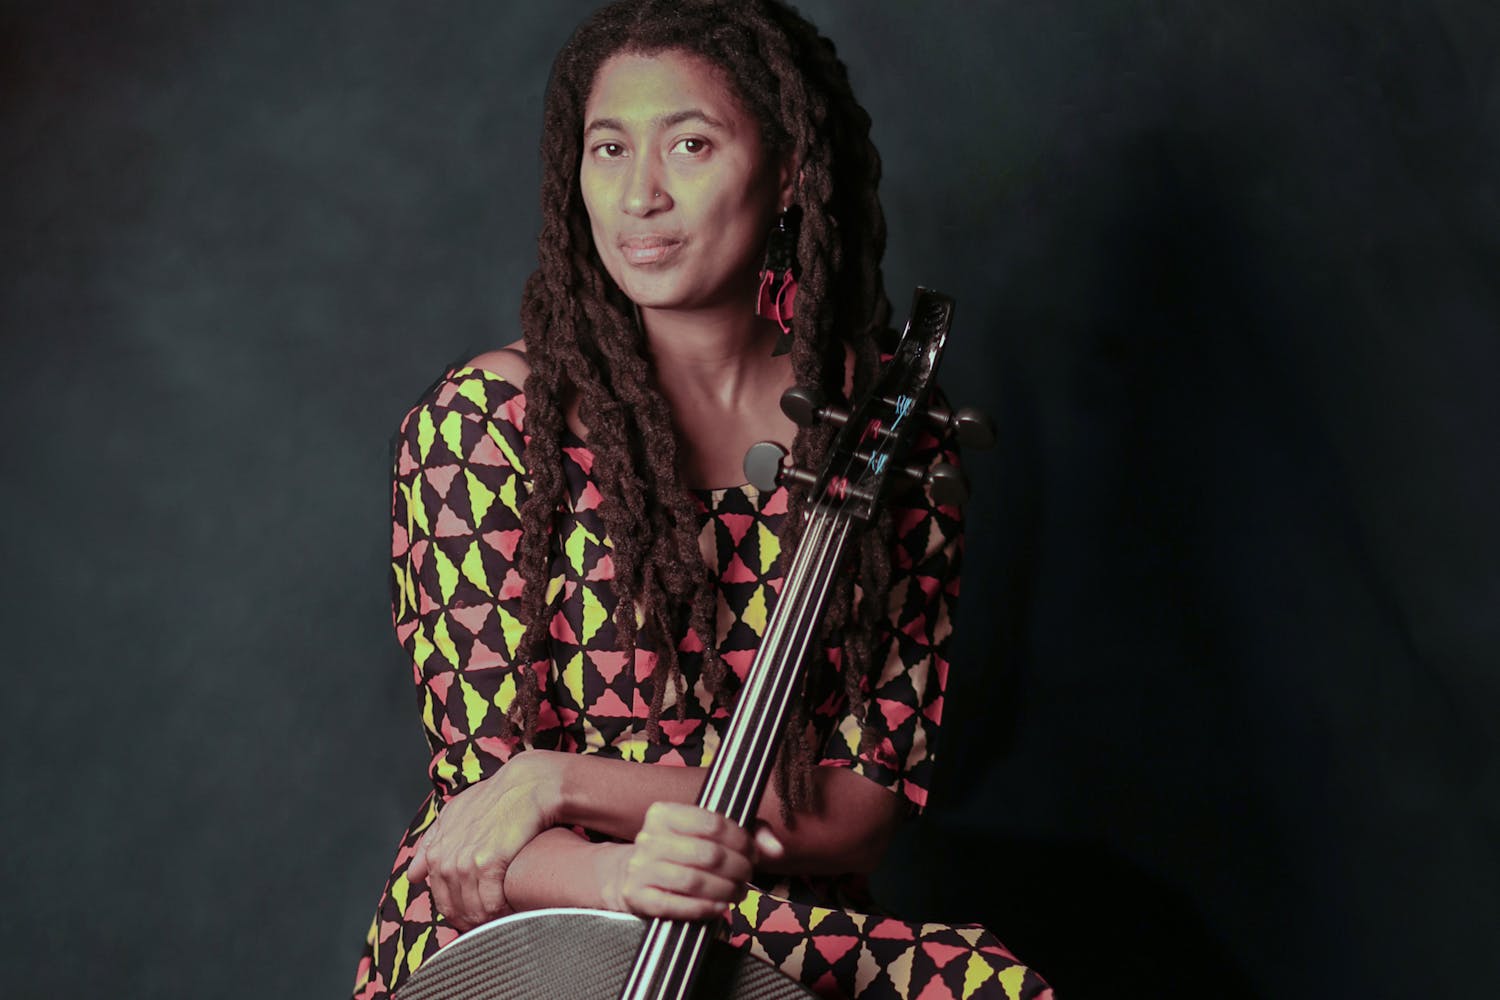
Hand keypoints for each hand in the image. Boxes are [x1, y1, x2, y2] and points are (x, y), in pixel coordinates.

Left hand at [407, 749, 567, 929]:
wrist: (527, 784)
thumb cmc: (496, 798)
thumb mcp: (455, 814)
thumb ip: (431, 844)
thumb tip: (412, 875)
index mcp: (437, 852)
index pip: (441, 901)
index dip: (460, 913)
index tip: (477, 914)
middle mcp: (446, 859)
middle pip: (456, 910)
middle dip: (474, 921)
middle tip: (494, 921)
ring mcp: (465, 862)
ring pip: (474, 911)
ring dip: (490, 920)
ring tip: (506, 918)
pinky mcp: (488, 863)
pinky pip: (492, 905)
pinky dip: (503, 913)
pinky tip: (514, 909)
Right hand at [600, 802, 784, 920]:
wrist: (632, 876)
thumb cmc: (681, 851)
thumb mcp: (709, 833)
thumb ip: (749, 833)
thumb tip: (777, 848)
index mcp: (664, 813)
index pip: (712, 823)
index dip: (740, 840)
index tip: (752, 853)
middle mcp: (648, 837)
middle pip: (707, 854)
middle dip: (737, 868)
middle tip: (747, 876)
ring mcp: (639, 868)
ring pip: (692, 881)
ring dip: (724, 890)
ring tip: (736, 893)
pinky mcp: (637, 896)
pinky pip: (675, 905)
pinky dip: (703, 908)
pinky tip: (718, 908)